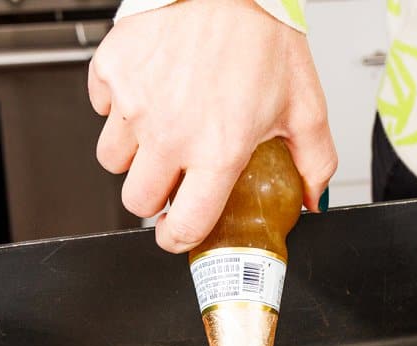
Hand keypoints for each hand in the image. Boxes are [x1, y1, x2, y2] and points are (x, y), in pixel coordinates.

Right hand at [88, 0, 336, 252]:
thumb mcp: (306, 106)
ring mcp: (136, 104)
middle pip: (136, 201)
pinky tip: (149, 93)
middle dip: (154, 197)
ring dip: (133, 155)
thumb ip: (314, 162)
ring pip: (112, 160)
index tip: (177, 233)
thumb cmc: (265, 35)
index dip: (178, 239)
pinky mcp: (113, 71)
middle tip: (172, 176)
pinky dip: (119, 106)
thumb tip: (312, 199)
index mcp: (218, 151)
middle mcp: (171, 134)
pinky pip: (102, 108)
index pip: (184, 225)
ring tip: (160, 131)